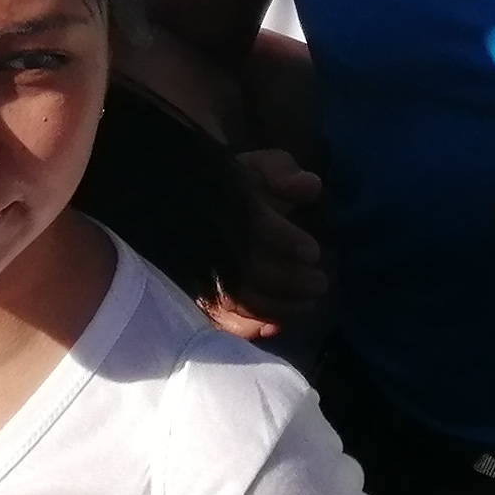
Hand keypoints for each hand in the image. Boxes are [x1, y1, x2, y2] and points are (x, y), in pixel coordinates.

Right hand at [206, 146, 325, 338]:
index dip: (286, 240)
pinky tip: (272, 326)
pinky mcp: (191, 295)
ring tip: (307, 306)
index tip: (313, 252)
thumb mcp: (255, 167)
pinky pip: (216, 319)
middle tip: (320, 284)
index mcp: (225, 203)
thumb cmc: (227, 186)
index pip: (254, 223)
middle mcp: (209, 240)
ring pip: (235, 299)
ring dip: (277, 308)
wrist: (173, 202)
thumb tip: (312, 186)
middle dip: (289, 281)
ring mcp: (197, 272)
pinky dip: (246, 328)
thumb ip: (282, 172)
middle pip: (247, 268)